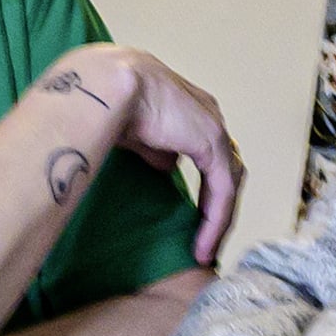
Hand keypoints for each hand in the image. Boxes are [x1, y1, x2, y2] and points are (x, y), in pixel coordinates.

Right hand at [42, 45, 245, 260]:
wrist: (107, 84)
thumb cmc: (109, 99)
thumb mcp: (138, 132)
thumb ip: (157, 149)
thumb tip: (167, 166)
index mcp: (191, 109)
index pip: (212, 155)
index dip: (208, 188)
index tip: (197, 219)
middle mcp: (208, 115)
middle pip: (228, 170)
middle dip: (218, 207)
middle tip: (207, 240)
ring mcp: (214, 127)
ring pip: (229, 183)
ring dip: (218, 220)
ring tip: (204, 251)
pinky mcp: (212, 142)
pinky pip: (222, 191)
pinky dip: (215, 220)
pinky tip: (203, 244)